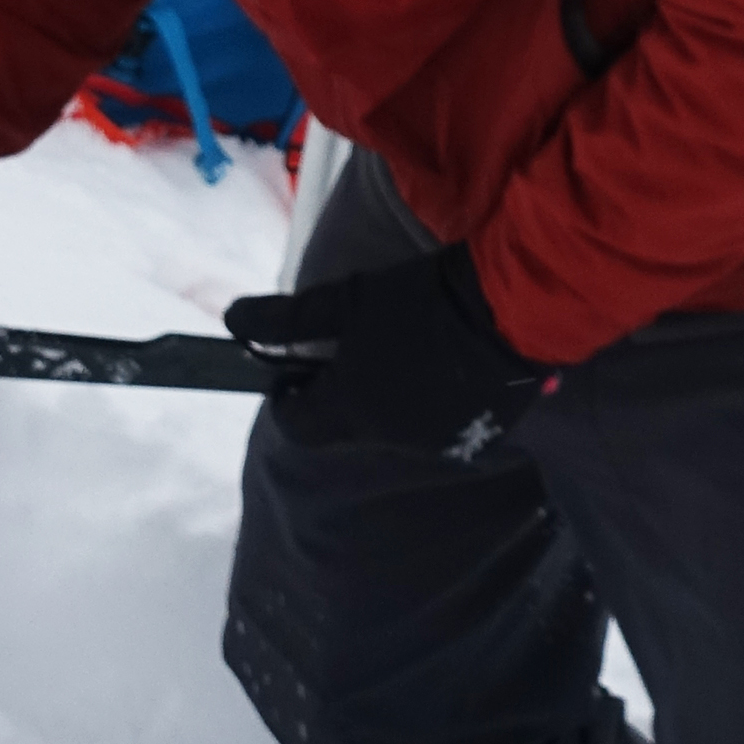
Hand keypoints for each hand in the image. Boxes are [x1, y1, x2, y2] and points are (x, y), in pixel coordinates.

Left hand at [224, 243, 551, 458]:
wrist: (513, 310)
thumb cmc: (421, 299)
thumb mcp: (348, 299)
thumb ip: (287, 318)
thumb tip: (231, 320)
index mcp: (350, 410)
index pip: (296, 425)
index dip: (289, 398)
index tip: (296, 372)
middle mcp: (388, 438)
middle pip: (346, 426)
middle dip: (343, 394)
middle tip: (359, 348)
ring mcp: (435, 445)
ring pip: (393, 429)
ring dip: (389, 401)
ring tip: (409, 353)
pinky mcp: (477, 441)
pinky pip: (440, 430)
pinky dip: (433, 406)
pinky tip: (448, 368)